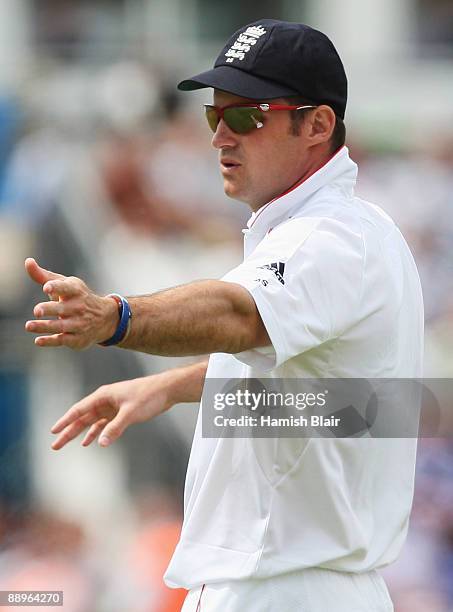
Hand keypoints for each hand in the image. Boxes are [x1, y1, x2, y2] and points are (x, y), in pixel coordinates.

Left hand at [25, 257, 117, 348]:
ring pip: (61, 326)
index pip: (66, 288)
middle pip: (62, 309)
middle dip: (49, 310)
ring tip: (28, 326)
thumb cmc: (77, 297)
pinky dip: (51, 341)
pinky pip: (63, 340)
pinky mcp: (77, 339)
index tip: (46, 288)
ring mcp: (79, 324)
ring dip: (45, 326)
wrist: (105, 318)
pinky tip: (38, 340)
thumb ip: (44, 276)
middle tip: (36, 311)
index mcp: (76, 291)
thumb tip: (27, 262)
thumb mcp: (65, 284)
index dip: (56, 287)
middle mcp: (79, 307)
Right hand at [50, 373, 173, 449]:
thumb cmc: (148, 396)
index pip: (79, 409)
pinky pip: (104, 424)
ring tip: (67, 444)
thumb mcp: (131, 413)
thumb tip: (101, 443)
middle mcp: (105, 400)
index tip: (54, 431)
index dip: (65, 421)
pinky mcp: (121, 412)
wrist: (166, 390)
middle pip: (82, 417)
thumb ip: (115, 428)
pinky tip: (90, 441)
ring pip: (92, 422)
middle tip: (55, 445)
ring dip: (80, 433)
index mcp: (103, 395)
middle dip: (68, 431)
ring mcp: (112, 406)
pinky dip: (96, 432)